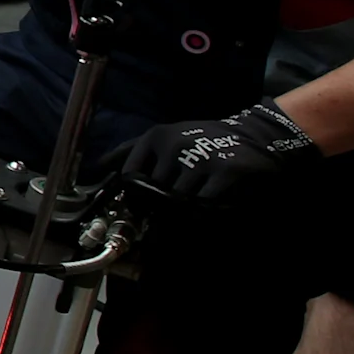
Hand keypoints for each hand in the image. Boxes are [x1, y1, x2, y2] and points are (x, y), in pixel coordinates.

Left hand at [121, 100, 322, 204]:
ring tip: (186, 213)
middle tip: (162, 218)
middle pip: (154, 192)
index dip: (130, 197)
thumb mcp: (165, 137)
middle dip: (156, 209)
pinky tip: (207, 209)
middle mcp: (175, 144)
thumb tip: (99, 166)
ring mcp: (201, 157)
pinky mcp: (226, 171)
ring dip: (181, 212)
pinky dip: (203, 211)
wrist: (254, 134)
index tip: (134, 211)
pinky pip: (205, 203)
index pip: (131, 175)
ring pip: (178, 200)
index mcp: (156, 137)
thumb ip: (130, 151)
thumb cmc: (202, 139)